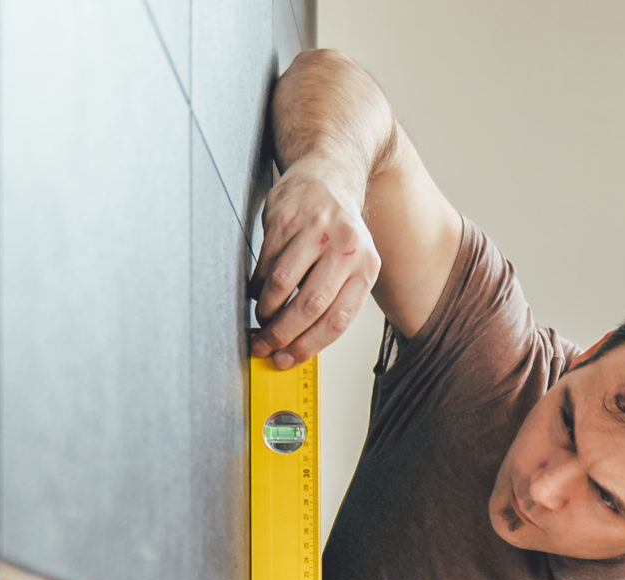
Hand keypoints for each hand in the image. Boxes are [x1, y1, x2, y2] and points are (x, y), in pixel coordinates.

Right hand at [250, 164, 381, 367]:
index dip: (307, 346)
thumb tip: (300, 346)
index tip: (286, 360)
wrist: (327, 175)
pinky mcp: (286, 218)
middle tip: (265, 345)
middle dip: (282, 334)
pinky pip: (265, 263)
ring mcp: (315, 231)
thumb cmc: (337, 230)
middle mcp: (346, 248)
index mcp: (366, 267)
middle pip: (309, 306)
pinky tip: (259, 291)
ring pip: (282, 285)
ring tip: (262, 318)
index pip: (337, 320)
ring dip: (266, 310)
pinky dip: (258, 285)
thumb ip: (335, 300)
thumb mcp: (352, 264)